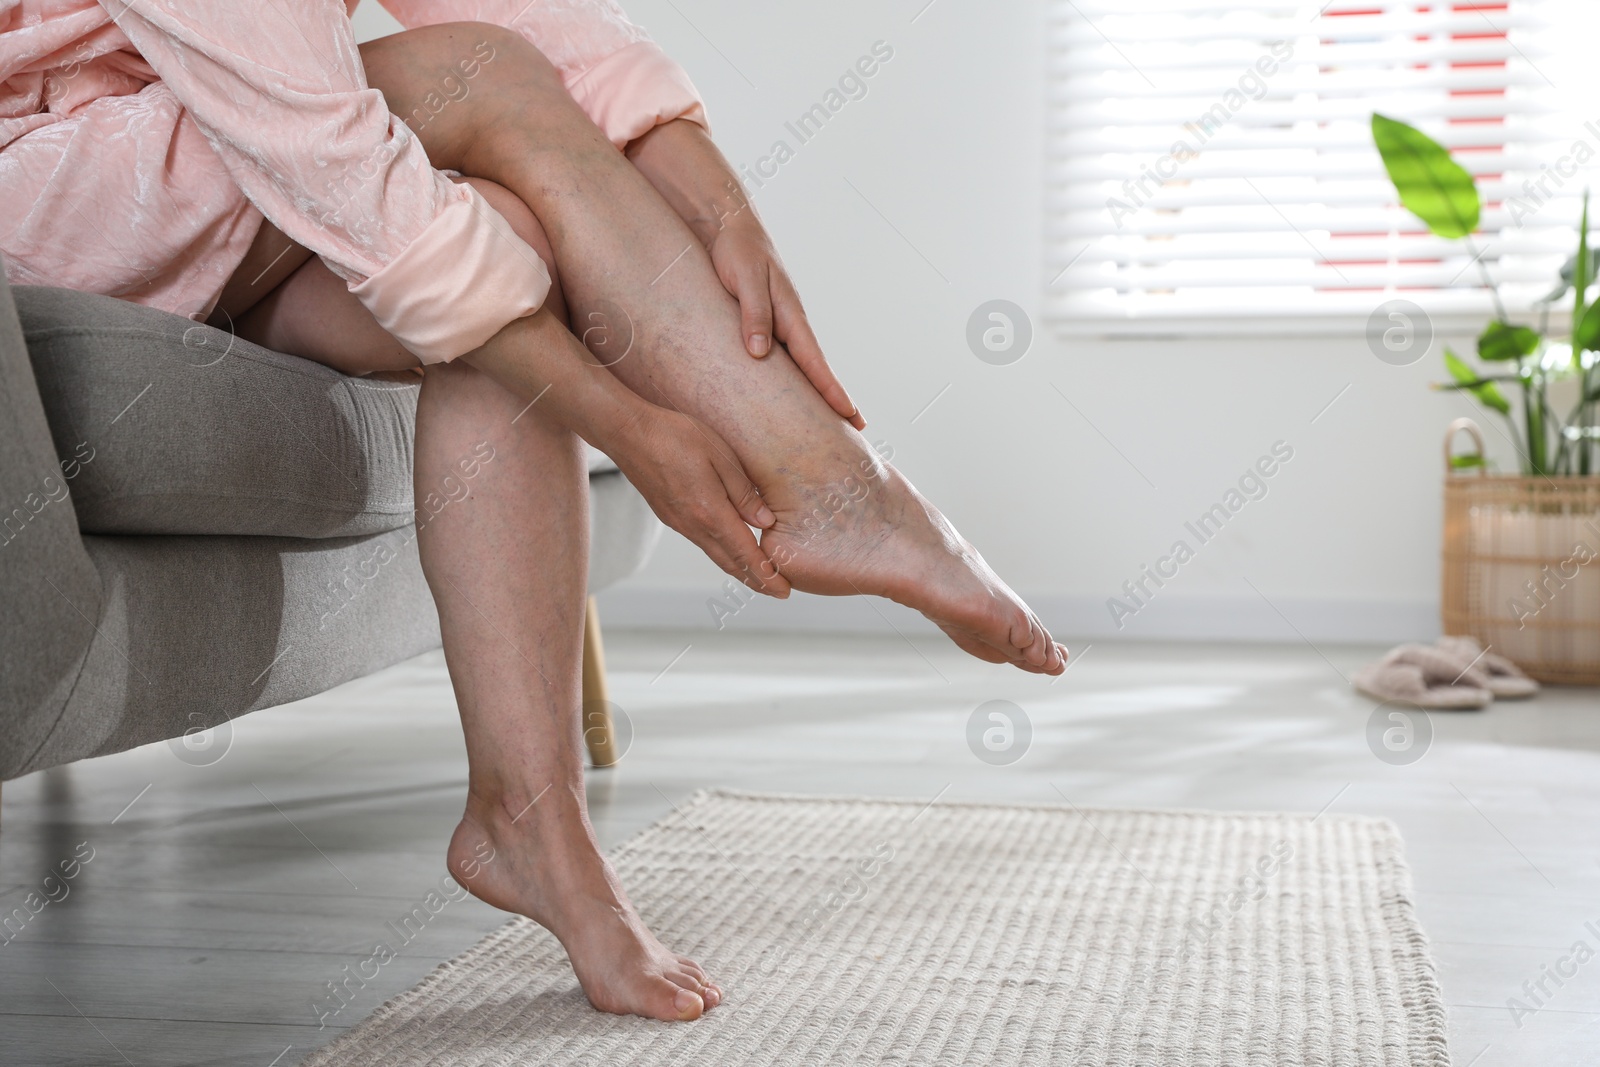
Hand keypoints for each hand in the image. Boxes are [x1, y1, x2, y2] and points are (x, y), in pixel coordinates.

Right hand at [610, 403, 790, 596]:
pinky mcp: (670, 516)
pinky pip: (702, 543)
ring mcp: (679, 523)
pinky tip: (730, 550)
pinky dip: (722, 554)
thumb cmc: (675, 436)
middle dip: (757, 581)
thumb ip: (743, 492)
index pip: (745, 554)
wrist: (627, 433)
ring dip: (739, 570)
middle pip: (730, 563)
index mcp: (710, 512)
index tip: (784, 591)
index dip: (767, 575)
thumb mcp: (720, 455)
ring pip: (715, 555)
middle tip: (779, 592)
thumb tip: (765, 522)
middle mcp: (693, 526)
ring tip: (760, 576)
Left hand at [708, 220, 865, 430]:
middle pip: (815, 370)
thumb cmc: (737, 250)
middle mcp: (790, 324)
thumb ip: (753, 314)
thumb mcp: (744, 279)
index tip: (849, 415)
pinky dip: (792, 378)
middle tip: (856, 431)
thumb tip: (758, 354)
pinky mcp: (763, 323)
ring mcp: (779, 325)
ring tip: (829, 421)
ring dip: (815, 392)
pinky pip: (781, 358)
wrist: (727, 225)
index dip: (831, 391)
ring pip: (800, 367)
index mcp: (790, 315)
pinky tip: (791, 393)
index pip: (815, 362)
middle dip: (835, 400)